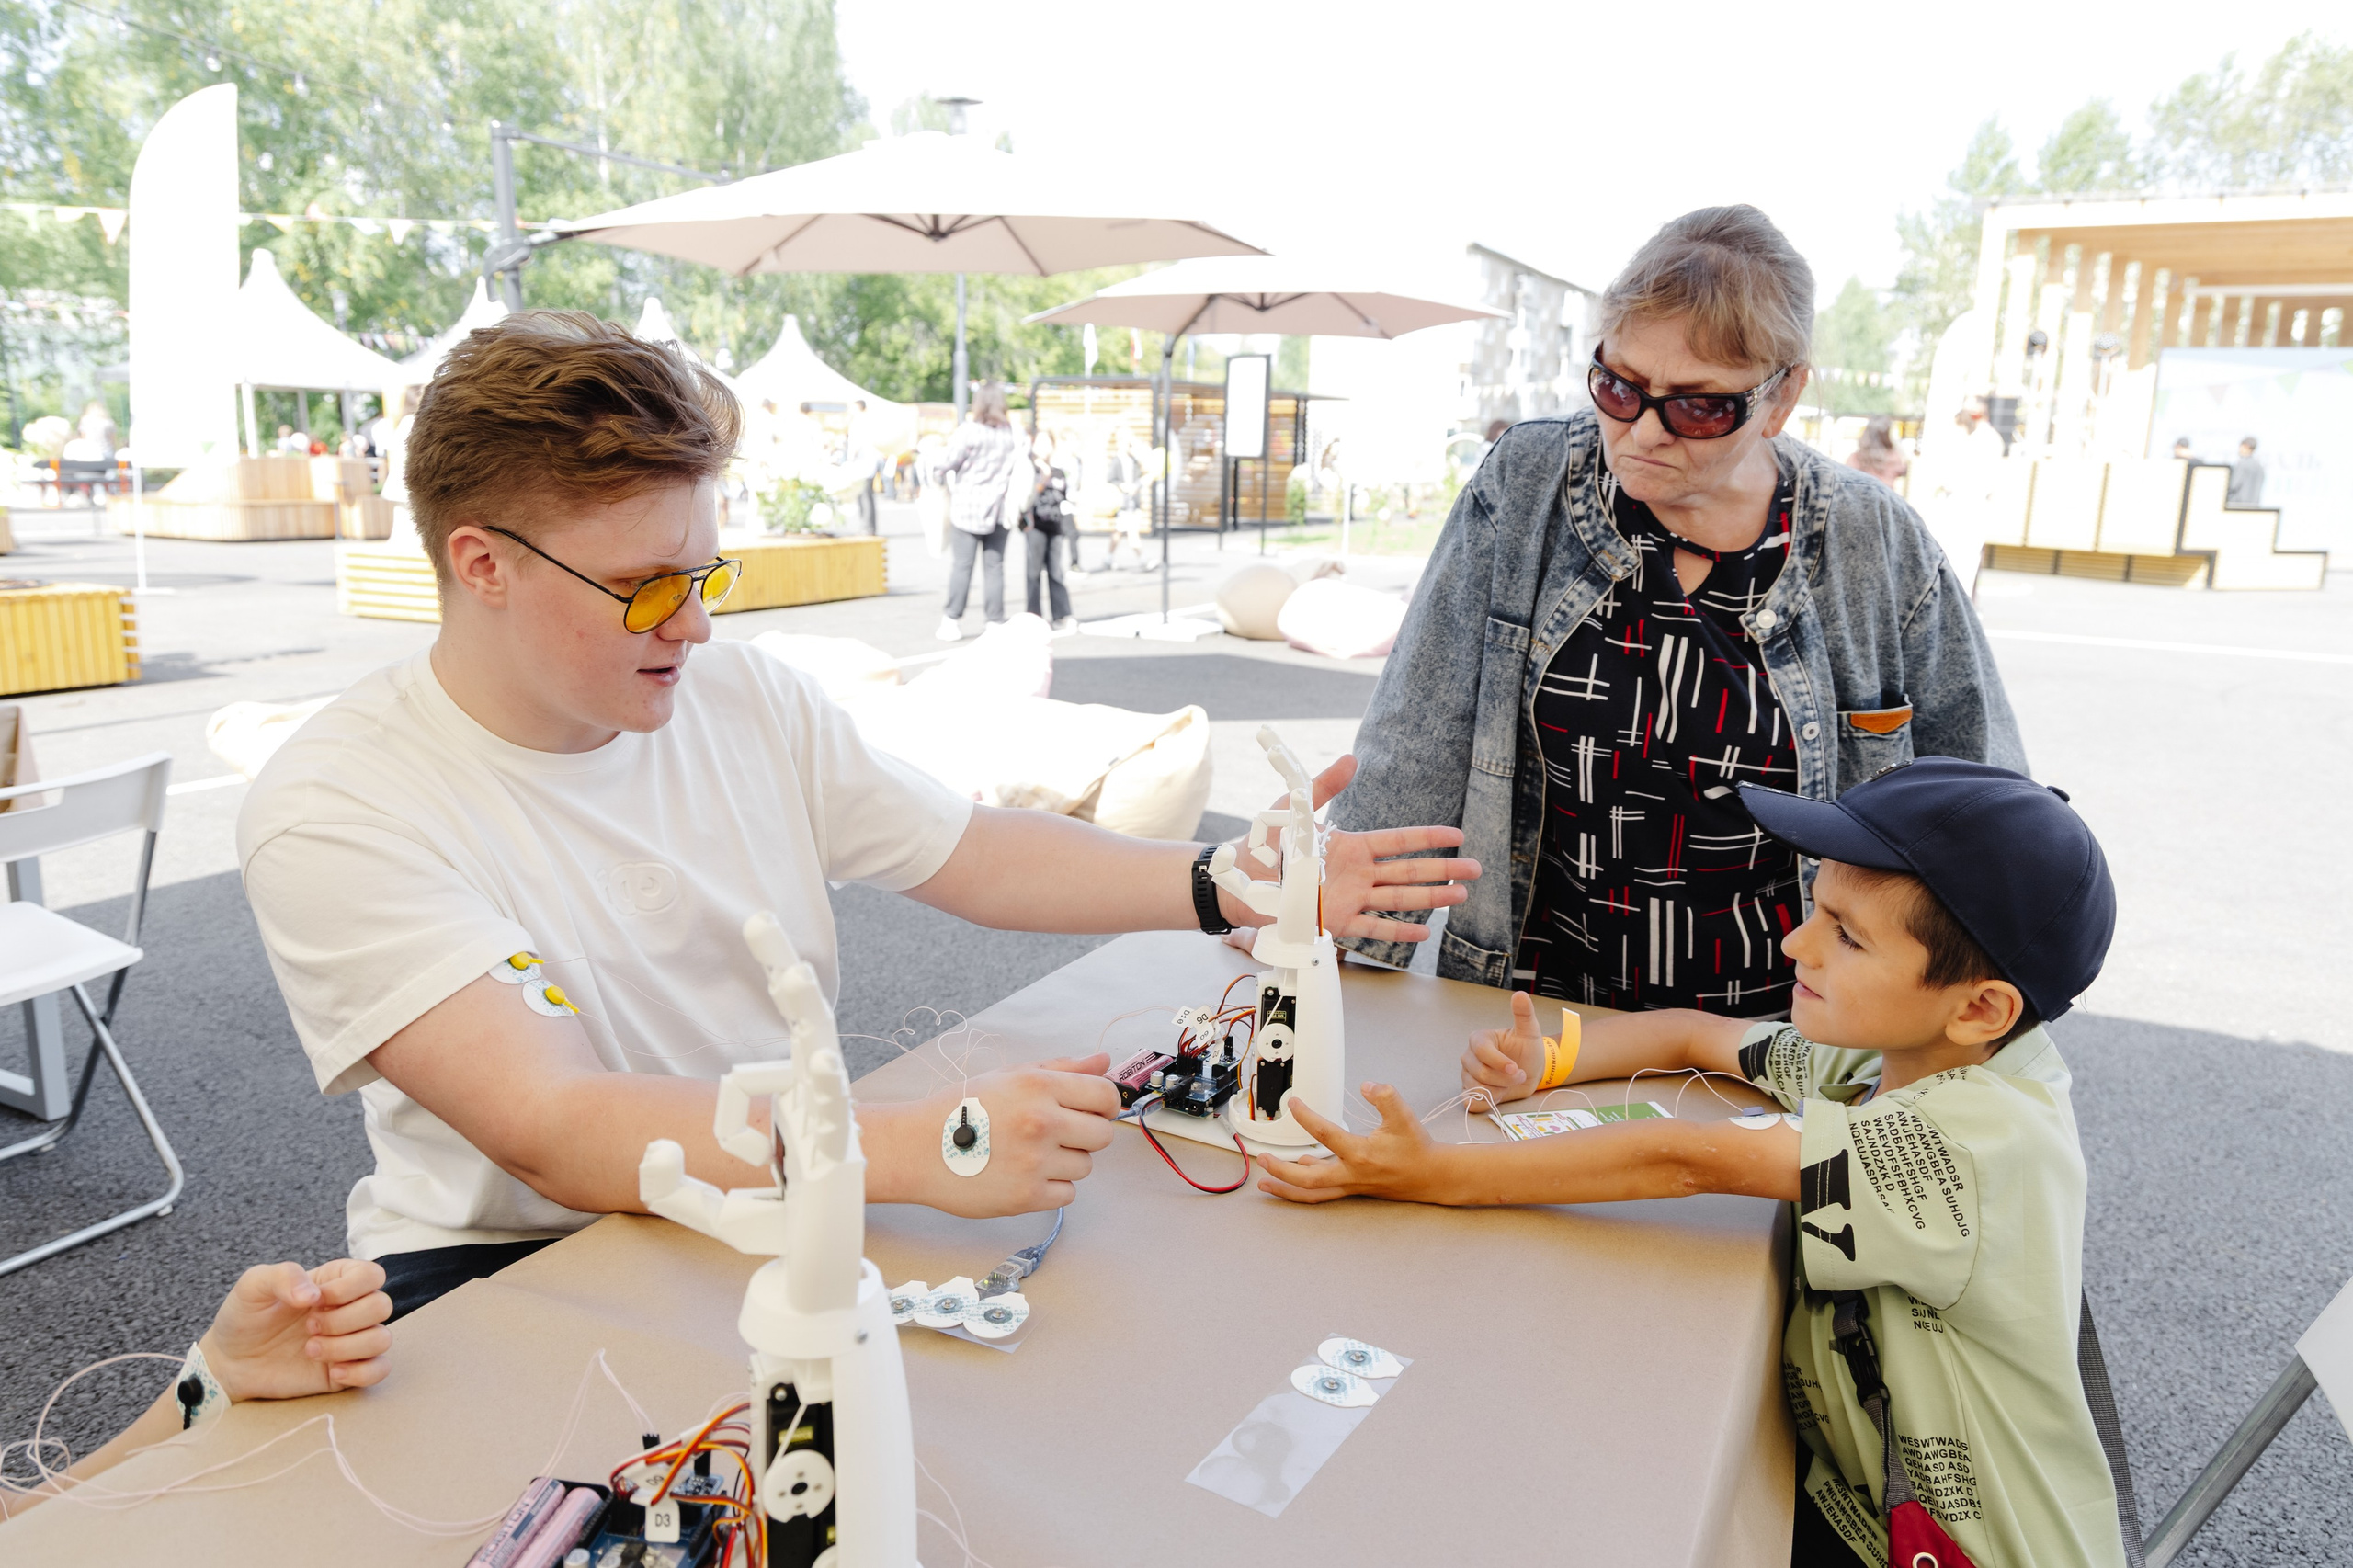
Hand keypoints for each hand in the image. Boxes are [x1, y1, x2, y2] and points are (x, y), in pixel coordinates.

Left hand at [198, 1259, 391, 1403]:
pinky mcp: (348, 1371)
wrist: (230, 1363)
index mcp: (335, 1281)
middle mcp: (350, 1309)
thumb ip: (284, 1276)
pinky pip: (380, 1370)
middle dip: (343, 1320)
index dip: (348, 1289)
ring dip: (346, 1347)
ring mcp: (351, 1341)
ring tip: (310, 1350)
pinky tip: (333, 1372)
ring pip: (382, 1339)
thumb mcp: (253, 1286)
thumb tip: (314, 1295)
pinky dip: (361, 1373)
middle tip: (309, 1328)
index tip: (314, 1301)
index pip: (372, 1275)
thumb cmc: (244, 1318)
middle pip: (382, 1306)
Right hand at [875, 1054, 1118, 1216]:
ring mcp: (1036, 1162)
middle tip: (1055, 1133)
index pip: (1105, 1095)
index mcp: (1039, 1086)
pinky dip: (1051, 1188)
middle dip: (1085, 1134)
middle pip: (1102, 1135)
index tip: (1091, 1110)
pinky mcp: (1027, 1197)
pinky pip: (1067, 1194)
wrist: (917, 1148)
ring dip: (1065, 1162)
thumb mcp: (1010, 1076)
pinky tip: (1024, 1174)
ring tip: (1030, 1154)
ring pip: (1085, 1166)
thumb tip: (1104, 1061)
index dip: (1103, 1104)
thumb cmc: (962, 1109)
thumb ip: (1061, 1068)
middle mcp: (1042, 1121)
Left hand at [1222, 754, 1480, 943]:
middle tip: (1475, 870)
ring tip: (1461, 898)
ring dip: (1430, 899)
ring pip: (1399, 900)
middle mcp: (1357, 873)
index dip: (1429, 838)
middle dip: (1443, 871)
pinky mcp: (1336, 922)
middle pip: (1409, 872)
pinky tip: (1424, 933)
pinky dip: (1398, 932)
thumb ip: (1325, 786)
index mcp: (1352, 845)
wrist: (1238, 879)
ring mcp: (1350, 898)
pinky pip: (1373, 928)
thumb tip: (1352, 758)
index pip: (1400, 841)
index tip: (1458, 836)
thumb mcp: (1295, 808)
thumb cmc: (1266, 842)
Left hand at [1255, 1083, 1454, 1203]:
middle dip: (1281, 1172)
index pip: (1324, 1134)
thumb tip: (1367, 1085)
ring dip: (1286, 1189)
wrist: (1432, 1176)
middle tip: (1262, 1159)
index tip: (1293, 1103)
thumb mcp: (1404, 1117)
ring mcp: (1351, 1184)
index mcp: (1360, 1154)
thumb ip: (1386, 1097)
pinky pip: (1324, 1191)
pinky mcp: (1354, 1188)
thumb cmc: (1416, 1147)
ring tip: (1264, 1184)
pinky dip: (1306, 1186)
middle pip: (1308, 1180)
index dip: (1305, 1117)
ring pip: (1313, 1193)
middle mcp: (1351, 1174)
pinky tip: (1300, 1170)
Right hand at [1461, 991, 1545, 1107]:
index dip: (1499, 1062)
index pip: (1481, 1051)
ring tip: (1510, 1083)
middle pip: (1479, 1072)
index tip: (1516, 1068)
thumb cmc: (1527, 1050)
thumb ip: (1524, 1013)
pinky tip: (1499, 1093)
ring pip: (1477, 1088)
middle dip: (1504, 1078)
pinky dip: (1487, 1102)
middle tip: (1519, 1075)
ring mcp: (1467, 1075)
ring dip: (1500, 1089)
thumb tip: (1520, 994)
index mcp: (1479, 1039)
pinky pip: (1471, 1102)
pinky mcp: (1469, 1092)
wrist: (1530, 1071)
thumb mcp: (1529, 1031)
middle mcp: (1469, 1057)